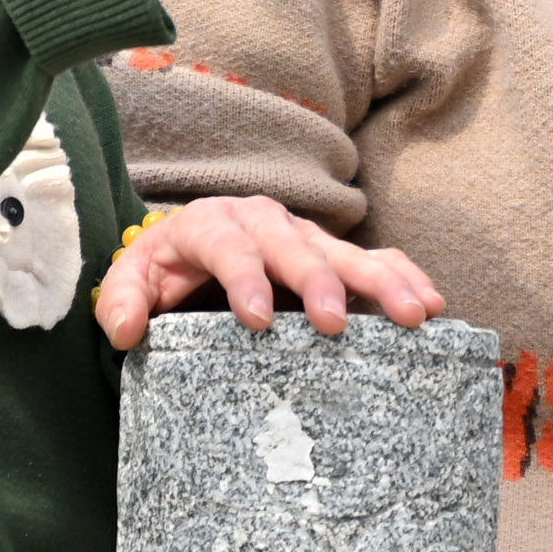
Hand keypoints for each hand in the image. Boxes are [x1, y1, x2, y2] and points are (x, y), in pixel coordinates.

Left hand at [90, 194, 442, 350]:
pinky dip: (404, 278)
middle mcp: (262, 221)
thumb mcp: (132, 280)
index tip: (258, 319)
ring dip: (382, 280)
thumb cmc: (164, 272)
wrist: (188, 251)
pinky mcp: (331, 253)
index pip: (228, 245)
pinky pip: (374, 260)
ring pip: (345, 250)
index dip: (244, 278)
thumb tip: (126, 330)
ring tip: (415, 313)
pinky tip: (432, 304)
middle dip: (318, 280)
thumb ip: (120, 301)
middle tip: (335, 322)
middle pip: (294, 246)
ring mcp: (303, 235)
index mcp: (210, 224)